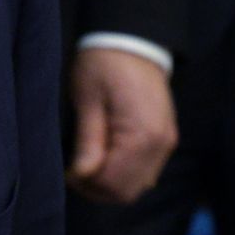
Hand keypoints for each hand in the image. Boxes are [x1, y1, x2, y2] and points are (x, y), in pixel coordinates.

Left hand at [66, 47, 177, 204]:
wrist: (132, 42)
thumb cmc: (104, 65)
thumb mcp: (88, 100)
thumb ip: (88, 141)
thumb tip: (81, 175)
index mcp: (142, 135)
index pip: (114, 183)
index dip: (86, 185)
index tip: (67, 172)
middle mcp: (161, 145)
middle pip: (128, 192)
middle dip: (98, 189)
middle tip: (75, 173)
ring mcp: (166, 143)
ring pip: (138, 186)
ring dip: (111, 183)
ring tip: (87, 165)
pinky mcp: (165, 138)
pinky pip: (146, 171)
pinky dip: (125, 174)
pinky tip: (105, 158)